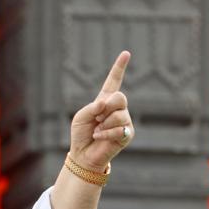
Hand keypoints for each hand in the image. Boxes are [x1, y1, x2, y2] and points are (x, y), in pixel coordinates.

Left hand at [69, 50, 134, 171]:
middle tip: (97, 118)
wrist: (83, 155)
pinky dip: (106, 133)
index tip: (126, 54)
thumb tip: (105, 104)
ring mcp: (124, 120)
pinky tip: (100, 137)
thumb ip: (92, 107)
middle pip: (120, 97)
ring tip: (97, 130)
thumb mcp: (81, 117)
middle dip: (107, 107)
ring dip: (104, 123)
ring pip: (119, 114)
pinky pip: (120, 128)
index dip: (119, 67)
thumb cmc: (81, 134)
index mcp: (105, 100)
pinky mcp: (128, 133)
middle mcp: (117, 108)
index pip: (114, 81)